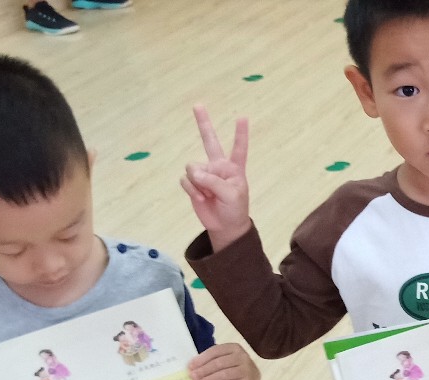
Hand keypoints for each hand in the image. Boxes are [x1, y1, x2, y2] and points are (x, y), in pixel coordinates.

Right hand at [180, 104, 251, 247]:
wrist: (224, 225)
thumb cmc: (234, 209)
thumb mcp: (231, 195)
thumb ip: (214, 182)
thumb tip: (194, 173)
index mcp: (234, 168)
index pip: (238, 148)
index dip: (240, 134)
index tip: (242, 117)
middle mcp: (218, 166)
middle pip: (209, 141)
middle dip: (203, 123)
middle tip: (198, 105)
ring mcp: (204, 173)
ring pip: (192, 168)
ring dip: (198, 183)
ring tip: (208, 195)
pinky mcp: (193, 183)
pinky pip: (185, 180)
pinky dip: (191, 190)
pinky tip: (200, 198)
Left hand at [190, 343, 260, 379]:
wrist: (253, 375)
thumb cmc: (233, 366)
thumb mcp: (224, 358)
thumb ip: (211, 361)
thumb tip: (192, 368)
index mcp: (234, 347)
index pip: (215, 351)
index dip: (201, 359)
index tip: (190, 366)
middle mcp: (241, 357)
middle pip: (219, 363)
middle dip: (203, 370)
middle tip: (192, 377)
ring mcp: (246, 370)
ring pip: (224, 375)